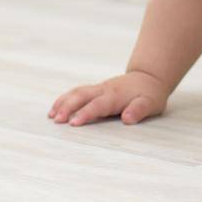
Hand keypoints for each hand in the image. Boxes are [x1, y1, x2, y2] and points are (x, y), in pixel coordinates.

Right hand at [49, 70, 168, 125]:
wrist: (149, 78)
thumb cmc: (150, 94)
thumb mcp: (150, 104)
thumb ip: (138, 110)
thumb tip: (127, 119)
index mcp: (115, 96)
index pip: (97, 105)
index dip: (85, 114)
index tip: (73, 123)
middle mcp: (104, 90)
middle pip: (81, 96)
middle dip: (67, 107)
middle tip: (56, 120)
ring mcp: (99, 89)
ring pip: (77, 92)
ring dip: (63, 102)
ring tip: (51, 115)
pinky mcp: (96, 90)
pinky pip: (77, 92)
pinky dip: (65, 99)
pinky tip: (56, 108)